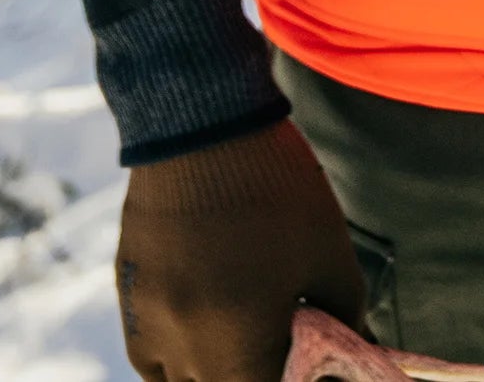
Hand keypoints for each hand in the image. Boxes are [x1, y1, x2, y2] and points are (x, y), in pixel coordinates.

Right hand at [117, 118, 365, 381]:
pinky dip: (175, 356)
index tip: (311, 361)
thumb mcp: (328, 252)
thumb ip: (343, 313)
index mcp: (238, 350)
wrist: (203, 125)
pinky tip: (202, 326)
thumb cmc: (275, 189)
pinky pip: (150, 357)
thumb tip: (353, 343)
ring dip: (210, 372)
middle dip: (254, 372)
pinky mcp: (130, 299)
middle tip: (279, 342)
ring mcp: (150, 327)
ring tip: (240, 338)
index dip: (296, 378)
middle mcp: (186, 352)